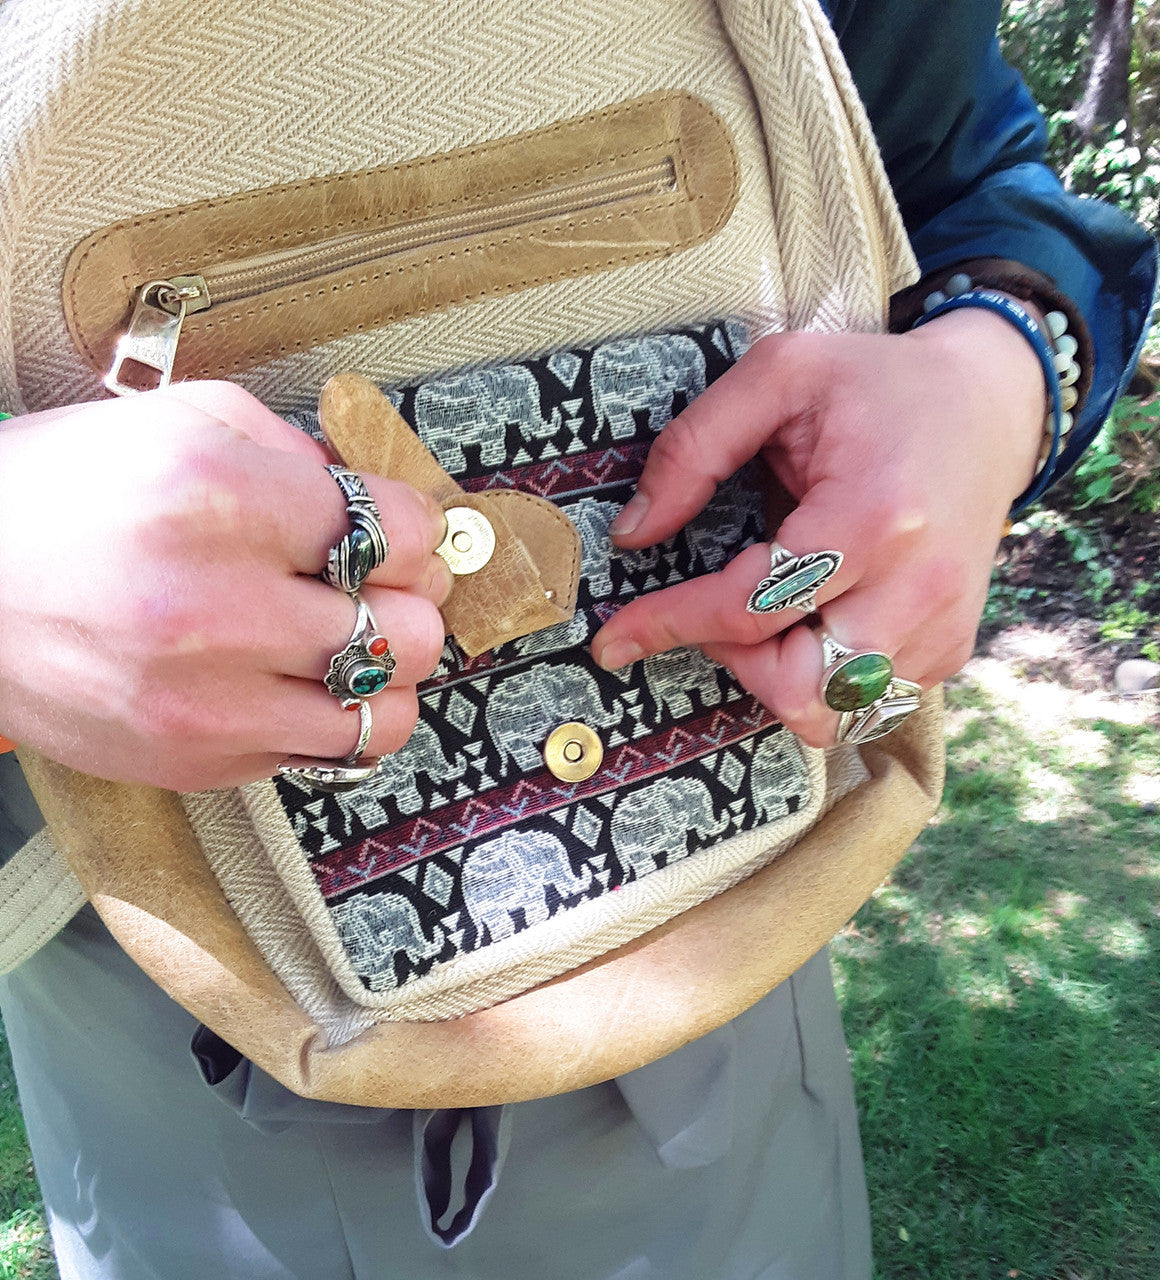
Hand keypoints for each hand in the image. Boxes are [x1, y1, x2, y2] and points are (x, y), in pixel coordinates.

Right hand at [0, 382, 451, 787]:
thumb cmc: (64, 496)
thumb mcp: (176, 422)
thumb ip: (293, 448)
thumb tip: (377, 497)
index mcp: (221, 497)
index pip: (401, 533)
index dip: (418, 532)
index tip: (399, 534)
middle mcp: (219, 605)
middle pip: (408, 631)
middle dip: (411, 605)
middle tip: (380, 591)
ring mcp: (208, 698)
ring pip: (385, 714)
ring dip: (386, 677)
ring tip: (349, 646)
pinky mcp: (195, 760)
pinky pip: (323, 755)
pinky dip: (331, 718)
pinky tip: (296, 682)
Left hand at [590, 309, 1045, 745]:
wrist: (991, 405)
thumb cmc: (878, 385)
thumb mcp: (779, 375)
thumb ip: (693, 448)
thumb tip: (633, 533)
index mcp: (874, 514)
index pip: (753, 605)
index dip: (671, 625)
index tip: (613, 640)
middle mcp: (918, 585)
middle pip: (799, 684)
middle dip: (733, 663)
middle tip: (710, 614)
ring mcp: (942, 624)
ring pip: (834, 711)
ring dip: (775, 676)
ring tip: (764, 614)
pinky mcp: (950, 645)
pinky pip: (868, 702)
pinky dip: (822, 678)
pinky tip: (811, 620)